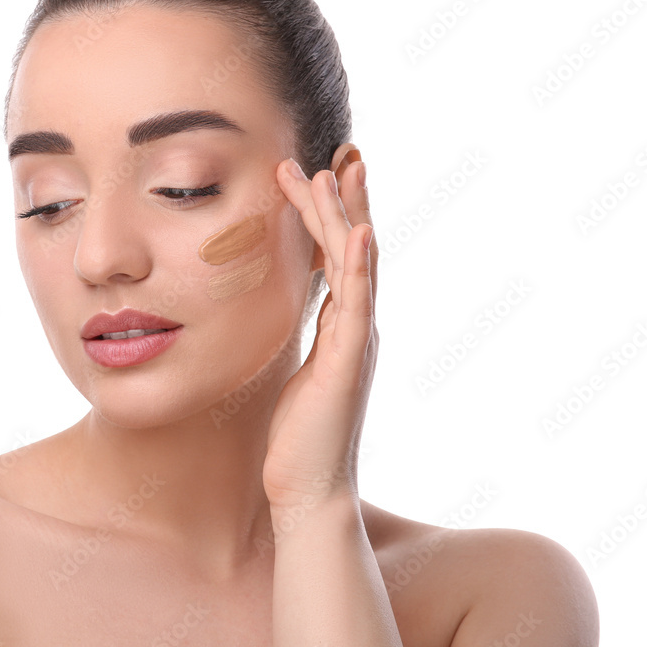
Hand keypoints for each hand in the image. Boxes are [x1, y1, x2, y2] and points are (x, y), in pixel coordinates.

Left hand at [262, 148, 378, 513]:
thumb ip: (301, 341)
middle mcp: (357, 328)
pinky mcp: (350, 363)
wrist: (308, 489)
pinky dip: (362, 266)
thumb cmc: (298, 436)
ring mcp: (358, 343)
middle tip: (335, 157)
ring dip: (345, 217)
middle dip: (343, 202)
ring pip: (356, 266)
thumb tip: (285, 315)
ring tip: (334, 174)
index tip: (317, 178)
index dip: (331, 218)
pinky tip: (360, 233)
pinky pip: (358, 305)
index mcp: (342, 328)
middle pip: (353, 251)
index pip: (339, 260)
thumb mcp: (295, 373)